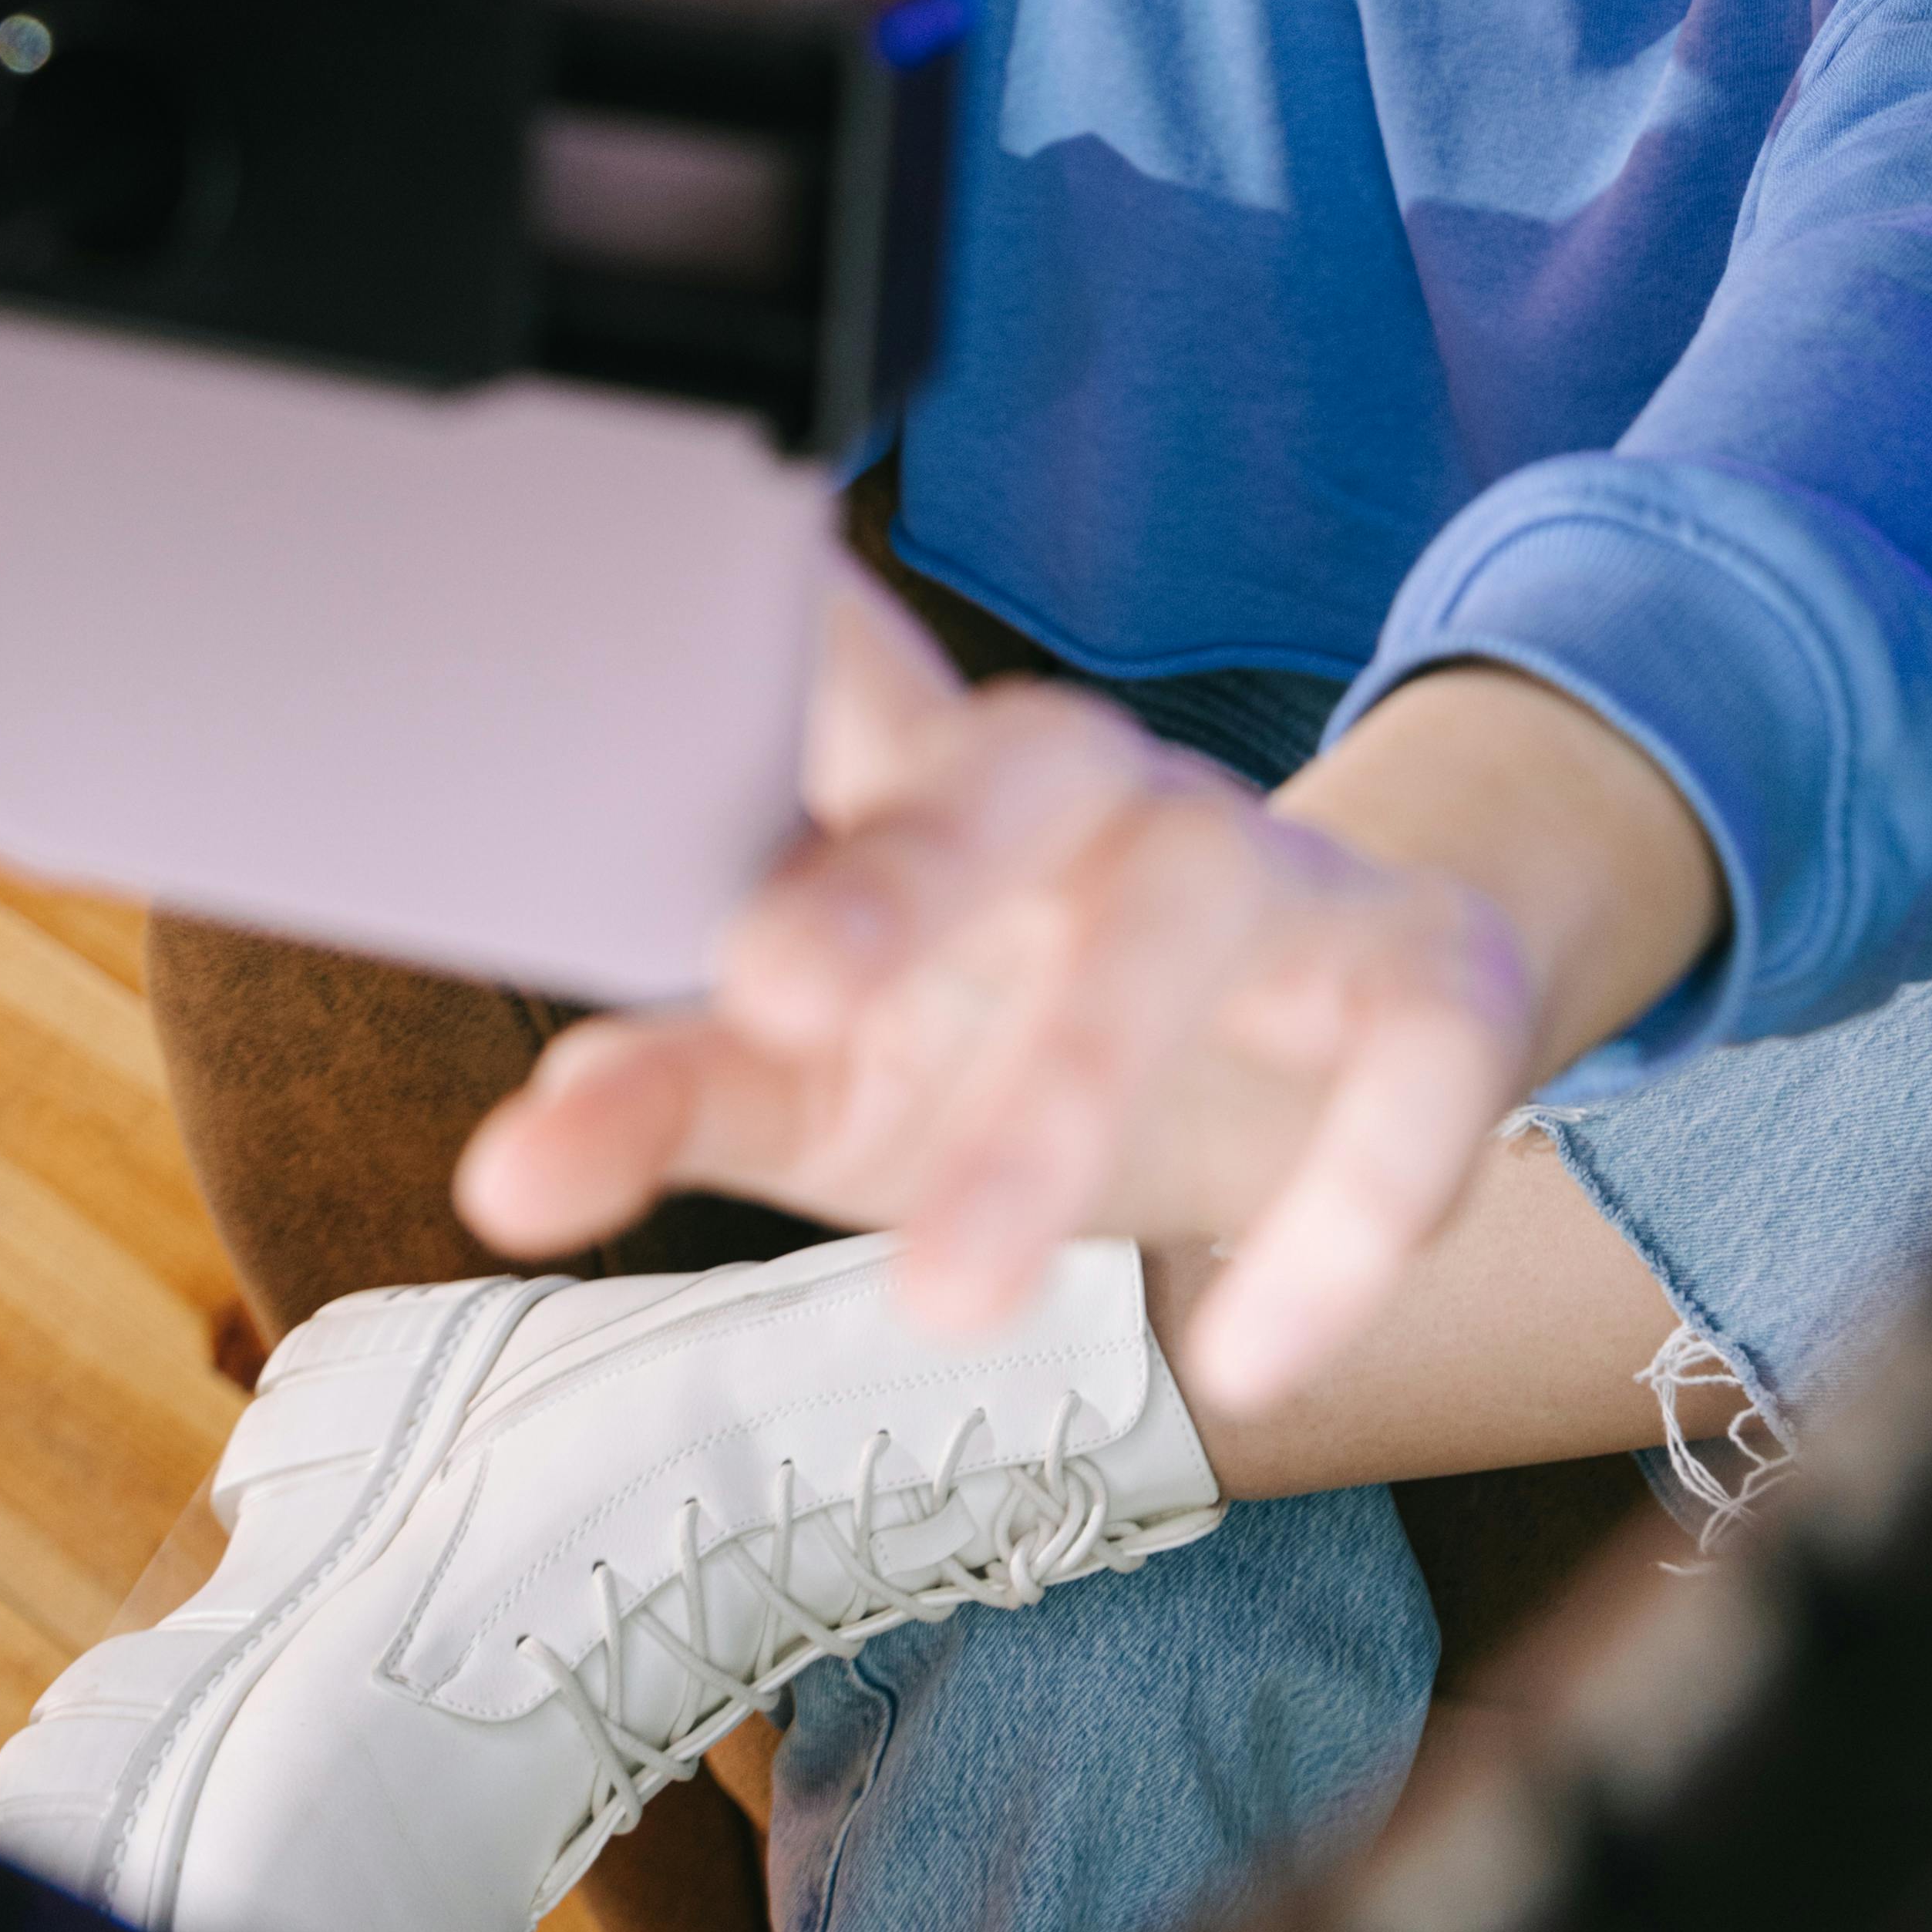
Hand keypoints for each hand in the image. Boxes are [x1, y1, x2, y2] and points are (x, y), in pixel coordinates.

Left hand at [455, 576, 1551, 1413]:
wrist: (1328, 1050)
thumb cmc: (1013, 1041)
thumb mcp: (828, 1091)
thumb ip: (676, 1101)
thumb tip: (507, 1176)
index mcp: (928, 789)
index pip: (835, 660)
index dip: (757, 613)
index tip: (669, 575)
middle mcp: (1103, 800)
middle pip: (1022, 760)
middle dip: (906, 866)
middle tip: (771, 992)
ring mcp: (1275, 873)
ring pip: (1192, 904)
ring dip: (1072, 1091)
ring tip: (949, 1298)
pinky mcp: (1424, 980)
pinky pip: (1414, 1061)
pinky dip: (1344, 1207)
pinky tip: (1251, 1356)